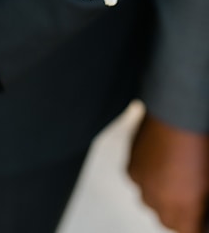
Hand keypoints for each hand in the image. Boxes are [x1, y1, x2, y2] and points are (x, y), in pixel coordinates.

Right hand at [128, 111, 208, 232]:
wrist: (177, 110)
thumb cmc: (198, 141)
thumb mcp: (207, 180)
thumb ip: (200, 200)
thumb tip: (199, 207)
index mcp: (181, 206)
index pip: (185, 230)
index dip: (193, 224)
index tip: (198, 219)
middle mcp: (157, 199)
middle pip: (166, 220)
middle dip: (177, 213)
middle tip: (189, 199)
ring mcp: (141, 183)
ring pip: (150, 201)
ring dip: (160, 195)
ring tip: (173, 178)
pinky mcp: (130, 166)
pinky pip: (139, 181)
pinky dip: (147, 177)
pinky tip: (159, 165)